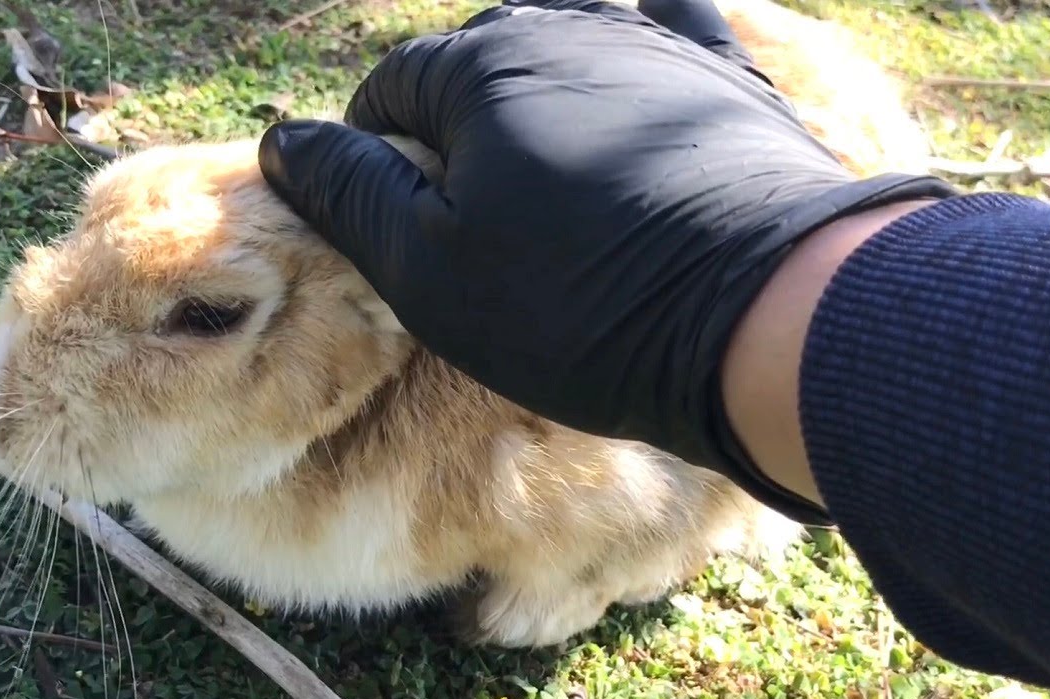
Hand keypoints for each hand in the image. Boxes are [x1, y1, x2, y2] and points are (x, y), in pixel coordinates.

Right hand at [256, 0, 957, 524]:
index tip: (396, 216)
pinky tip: (637, 41)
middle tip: (470, 205)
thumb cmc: (582, 306)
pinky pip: (672, 12)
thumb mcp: (434, 272)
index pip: (393, 88)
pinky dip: (642, 21)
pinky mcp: (724, 74)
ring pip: (565, 26)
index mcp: (478, 71)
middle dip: (453, 113)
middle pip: (476, 54)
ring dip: (534, 72)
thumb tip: (283, 139)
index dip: (376, 148)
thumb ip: (352, 193)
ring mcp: (653, 41)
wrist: (766, 316)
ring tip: (538, 149)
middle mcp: (562, 27)